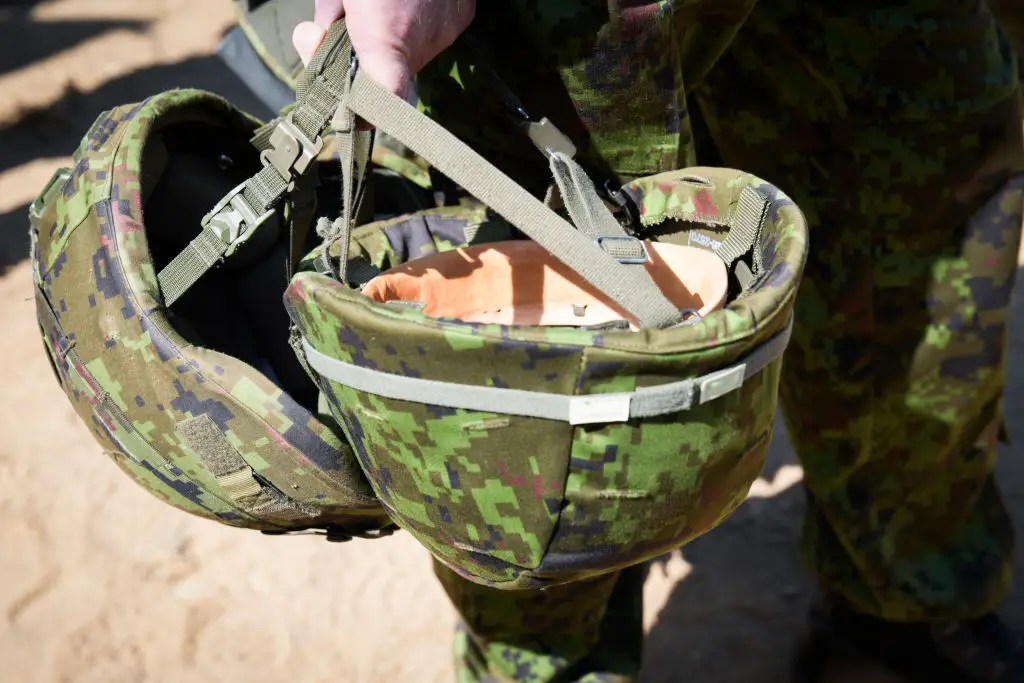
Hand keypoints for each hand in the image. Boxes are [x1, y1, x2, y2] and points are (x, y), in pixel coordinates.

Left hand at [292, 0, 475, 101]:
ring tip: (385, 5)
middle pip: (393, 75)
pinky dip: (417, 23)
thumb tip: (318, 44)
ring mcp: (448, 30)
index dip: (371, 115)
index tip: (354, 115)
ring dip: (394, 39)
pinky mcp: (464, 15)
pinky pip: (434, 32)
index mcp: (387, 37)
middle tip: (352, 29)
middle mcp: (424, 42)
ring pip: (413, 51)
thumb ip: (327, 20)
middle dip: (370, 61)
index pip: (389, 101)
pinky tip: (408, 0)